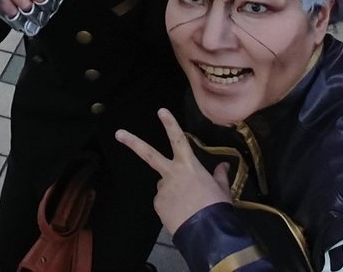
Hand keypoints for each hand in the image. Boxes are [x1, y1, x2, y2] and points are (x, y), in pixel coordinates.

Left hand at [116, 108, 230, 234]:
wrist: (207, 232)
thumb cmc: (217, 207)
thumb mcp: (222, 189)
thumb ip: (219, 175)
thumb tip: (224, 165)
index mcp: (189, 166)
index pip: (178, 140)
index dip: (170, 124)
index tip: (161, 110)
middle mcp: (172, 173)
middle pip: (149, 154)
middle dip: (132, 142)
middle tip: (118, 133)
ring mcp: (162, 189)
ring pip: (164, 186)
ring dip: (172, 193)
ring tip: (188, 208)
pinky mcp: (158, 204)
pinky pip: (163, 203)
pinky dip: (170, 208)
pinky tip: (181, 215)